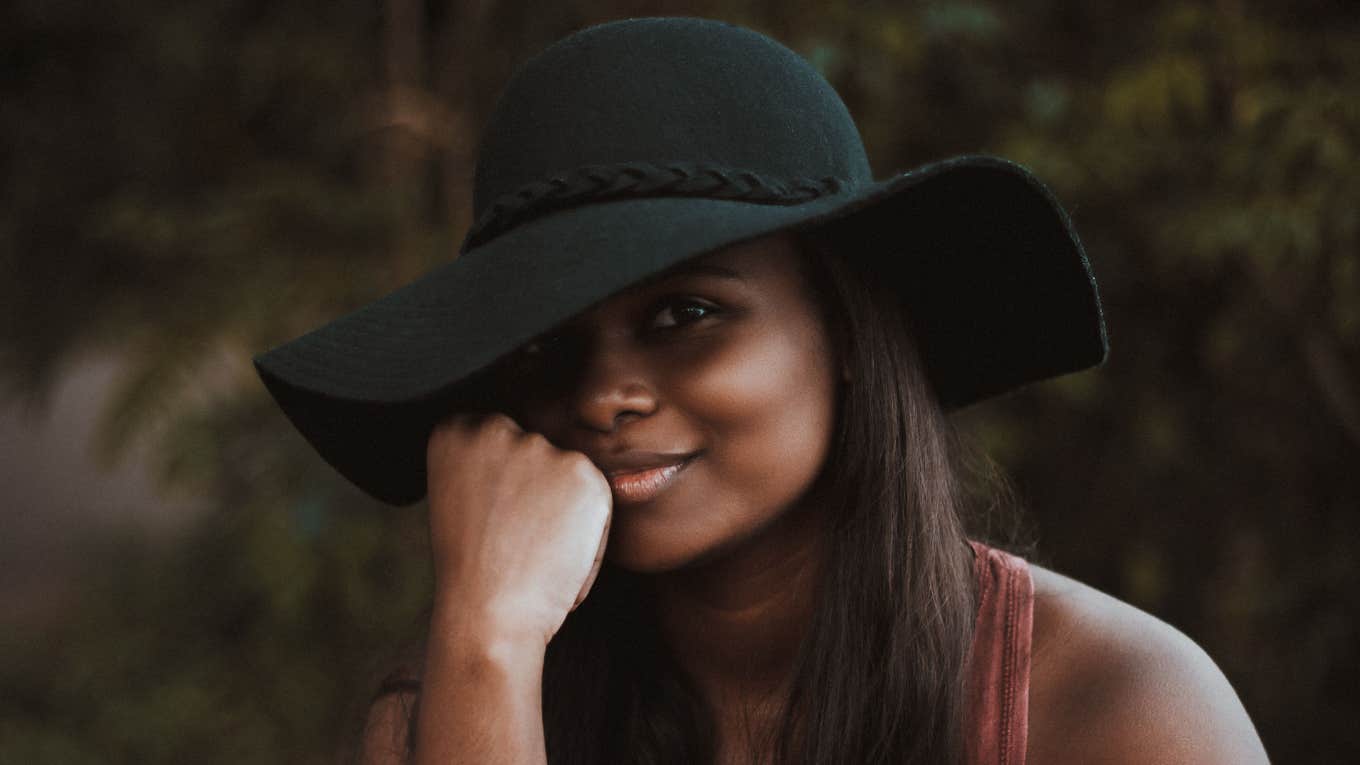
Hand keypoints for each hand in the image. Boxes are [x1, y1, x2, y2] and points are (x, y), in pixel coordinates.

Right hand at [424, 412, 612, 646]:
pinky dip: (591, 532)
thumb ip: (486, 463)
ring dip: (564, 509)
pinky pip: (597, 499)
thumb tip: (524, 453)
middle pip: (536, 451)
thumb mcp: (460, 498)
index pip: (497, 437)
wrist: (489, 614)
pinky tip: (559, 557)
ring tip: (535, 551)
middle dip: (536, 489)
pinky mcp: (584, 472)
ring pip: (568, 474)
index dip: (504, 481)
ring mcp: (541, 447)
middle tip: (515, 537)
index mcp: (455, 431)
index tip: (493, 515)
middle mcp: (495, 428)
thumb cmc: (474, 570)